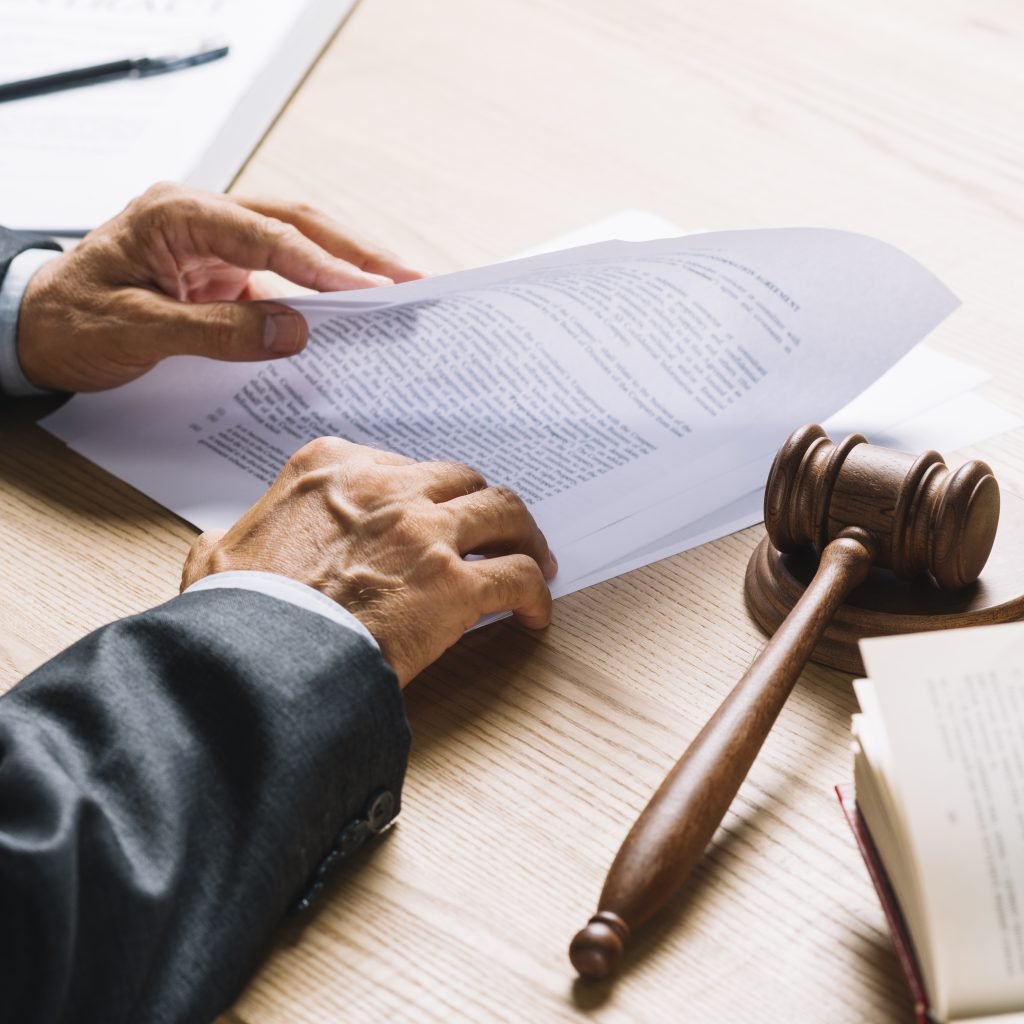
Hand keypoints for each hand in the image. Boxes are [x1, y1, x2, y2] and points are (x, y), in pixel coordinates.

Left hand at [17, 182, 422, 391]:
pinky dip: (321, 293)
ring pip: (297, 243)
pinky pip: (283, 277)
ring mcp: (217, 244)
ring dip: (347, 266)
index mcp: (176, 214)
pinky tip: (353, 310)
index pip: (265, 234)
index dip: (321, 263)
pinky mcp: (225, 273)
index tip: (368, 289)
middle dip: (355, 252)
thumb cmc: (72, 321)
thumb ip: (215, 331)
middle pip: (295, 223)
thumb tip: (293, 333)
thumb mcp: (136, 329)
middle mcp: (203, 218)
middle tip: (409, 279)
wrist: (35, 329)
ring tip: (398, 288)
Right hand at [180, 438, 556, 685]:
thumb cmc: (238, 612)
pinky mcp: (454, 583)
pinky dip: (535, 592)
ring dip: (525, 535)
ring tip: (534, 558)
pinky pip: (517, 577)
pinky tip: (535, 614)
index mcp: (331, 468)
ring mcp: (424, 532)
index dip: (425, 493)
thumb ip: (240, 535)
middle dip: (480, 506)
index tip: (435, 513)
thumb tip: (229, 545)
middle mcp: (385, 488)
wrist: (258, 657)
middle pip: (460, 480)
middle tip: (494, 531)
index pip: (400, 465)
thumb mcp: (220, 553)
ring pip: (504, 511)